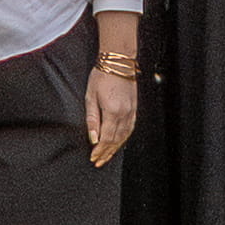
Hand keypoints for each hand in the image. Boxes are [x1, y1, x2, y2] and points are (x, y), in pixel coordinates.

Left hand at [77, 47, 138, 166]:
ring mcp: (131, 112)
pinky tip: (119, 143)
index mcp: (113, 112)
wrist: (118, 62)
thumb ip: (92, 120)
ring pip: (124, 136)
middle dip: (107, 153)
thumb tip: (93, 139)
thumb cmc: (102, 76)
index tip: (93, 158)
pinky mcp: (134, 108)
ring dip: (115, 148)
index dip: (100, 150)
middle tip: (99, 162)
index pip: (106, 138)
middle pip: (116, 140)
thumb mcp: (90, 97)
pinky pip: (130, 128)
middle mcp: (124, 114)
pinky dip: (124, 138)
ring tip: (107, 156)